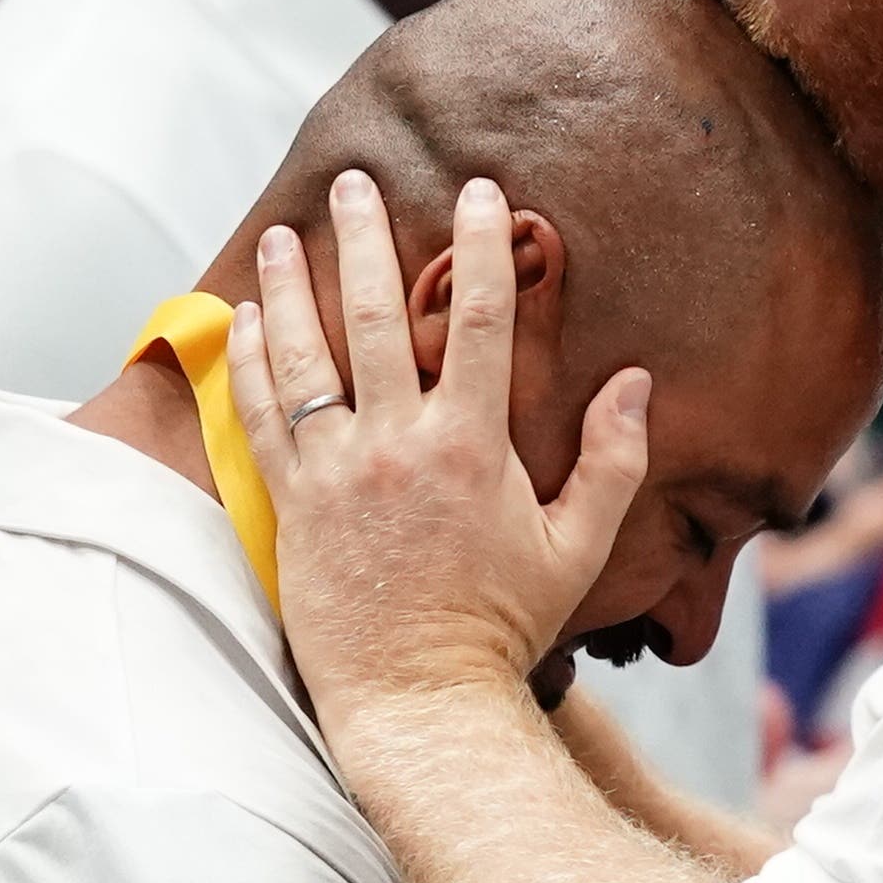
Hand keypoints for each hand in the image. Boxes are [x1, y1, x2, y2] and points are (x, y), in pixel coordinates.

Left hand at [223, 172, 650, 725]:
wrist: (419, 701)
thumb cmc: (504, 626)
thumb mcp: (578, 546)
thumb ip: (612, 460)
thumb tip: (635, 382)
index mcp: (471, 444)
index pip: (476, 319)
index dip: (481, 247)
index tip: (480, 193)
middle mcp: (396, 444)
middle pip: (376, 315)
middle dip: (365, 238)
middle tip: (357, 181)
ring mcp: (335, 473)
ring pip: (305, 356)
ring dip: (293, 285)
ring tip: (284, 232)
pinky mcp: (292, 506)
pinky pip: (261, 417)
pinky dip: (252, 362)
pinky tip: (247, 318)